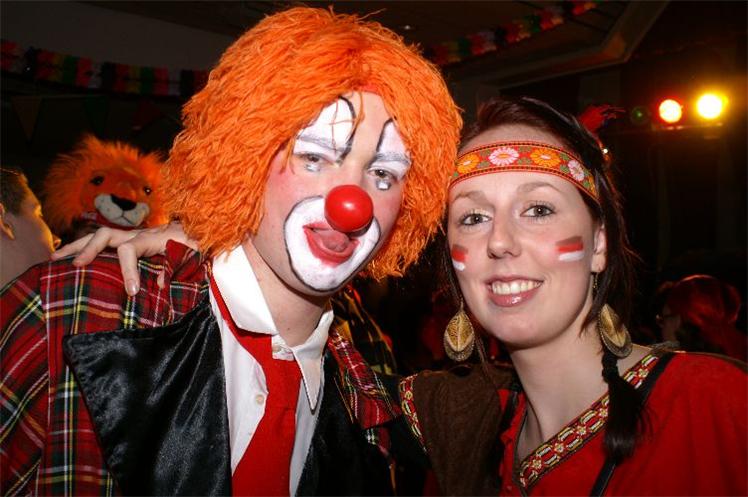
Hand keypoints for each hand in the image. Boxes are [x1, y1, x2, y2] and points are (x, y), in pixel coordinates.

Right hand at [51, 222, 194, 295]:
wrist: (203, 229)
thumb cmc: (200, 242)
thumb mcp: (195, 254)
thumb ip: (179, 265)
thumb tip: (159, 283)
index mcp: (153, 238)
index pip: (130, 249)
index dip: (127, 270)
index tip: (132, 292)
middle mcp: (139, 234)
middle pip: (105, 235)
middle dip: (87, 249)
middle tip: (75, 267)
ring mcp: (133, 236)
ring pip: (100, 236)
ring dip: (77, 247)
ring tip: (54, 259)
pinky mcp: (132, 242)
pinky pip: (105, 243)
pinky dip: (87, 248)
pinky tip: (72, 260)